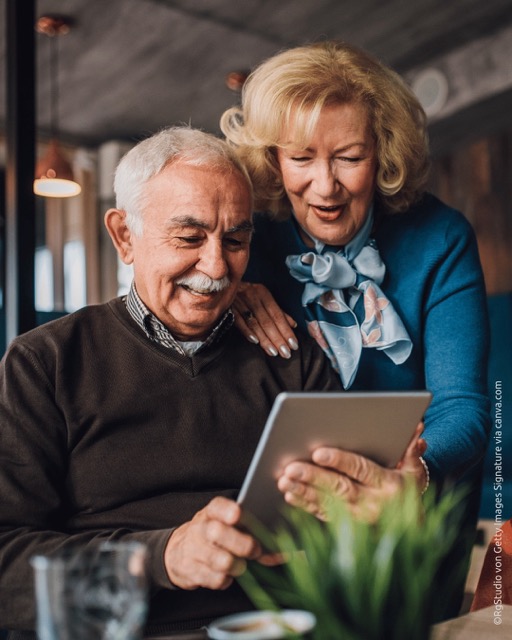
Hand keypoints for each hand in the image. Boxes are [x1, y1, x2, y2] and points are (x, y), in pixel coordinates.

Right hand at [164, 497, 261, 589]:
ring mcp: (193, 549)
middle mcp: (200, 528)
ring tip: (240, 566)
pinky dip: (226, 580)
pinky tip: (225, 575)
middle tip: (255, 550)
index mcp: (211, 513)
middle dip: (241, 543)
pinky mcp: (190, 571)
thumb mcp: (226, 526)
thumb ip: (250, 534)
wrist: (178, 551)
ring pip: (219, 560)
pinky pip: (215, 579)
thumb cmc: (213, 536)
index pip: (216, 507)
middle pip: (218, 533)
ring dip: (237, 566)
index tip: (238, 515)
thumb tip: (280, 554)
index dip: (227, 511)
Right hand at [233, 282, 298, 357]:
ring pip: (255, 323)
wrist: (219, 285)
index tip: (293, 344)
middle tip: (286, 353)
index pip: (277, 315)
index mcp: (263, 293)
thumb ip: (278, 312)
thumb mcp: (263, 299)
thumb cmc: (245, 294)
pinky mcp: (228, 307)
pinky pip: (238, 321)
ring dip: (265, 339)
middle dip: (278, 339)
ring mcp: (239, 301)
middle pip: (268, 321)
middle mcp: (253, 295)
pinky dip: (247, 331)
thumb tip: (293, 325)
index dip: (286, 331)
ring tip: (273, 352)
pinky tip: (255, 341)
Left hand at [277, 422, 427, 521]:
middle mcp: (372, 504)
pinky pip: (321, 516)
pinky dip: (305, 505)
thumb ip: (411, 450)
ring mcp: (357, 519)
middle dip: (313, 477)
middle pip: (339, 488)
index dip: (340, 461)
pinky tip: (289, 495)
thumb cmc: (407, 492)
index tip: (318, 452)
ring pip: (326, 504)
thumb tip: (417, 426)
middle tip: (291, 467)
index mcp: (389, 486)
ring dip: (303, 492)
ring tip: (283, 480)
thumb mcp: (415, 472)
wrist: (411, 532)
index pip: (361, 470)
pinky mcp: (344, 527)